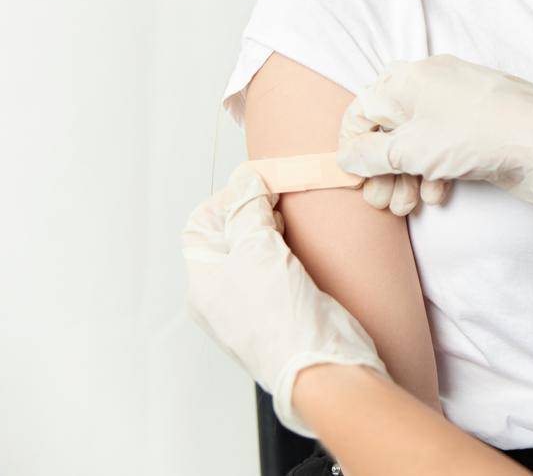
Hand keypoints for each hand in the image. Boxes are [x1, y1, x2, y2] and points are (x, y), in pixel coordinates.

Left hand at [181, 163, 390, 436]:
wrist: (320, 363)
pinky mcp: (283, 305)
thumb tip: (246, 181)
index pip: (201, 225)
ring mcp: (252, 301)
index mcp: (202, 283)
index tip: (256, 186)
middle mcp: (222, 293)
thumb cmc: (279, 320)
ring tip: (291, 218)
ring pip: (255, 249)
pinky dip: (289, 247)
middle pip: (229, 234)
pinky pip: (278, 266)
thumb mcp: (255, 250)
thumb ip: (247, 210)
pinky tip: (304, 241)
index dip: (226, 200)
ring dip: (272, 227)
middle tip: (277, 197)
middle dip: (252, 210)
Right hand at [336, 54, 532, 232]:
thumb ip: (370, 155)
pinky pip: (446, 146)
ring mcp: (459, 103)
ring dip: (407, 177)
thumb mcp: (409, 149)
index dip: (353, 146)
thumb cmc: (474, 136)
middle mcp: (431, 84)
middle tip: (383, 203)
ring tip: (409, 206)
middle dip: (382, 170)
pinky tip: (439, 194)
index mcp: (408, 78)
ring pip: (419, 142)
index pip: (363, 109)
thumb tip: (348, 156)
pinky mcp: (480, 124)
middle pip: (390, 129)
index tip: (355, 177)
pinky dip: (436, 170)